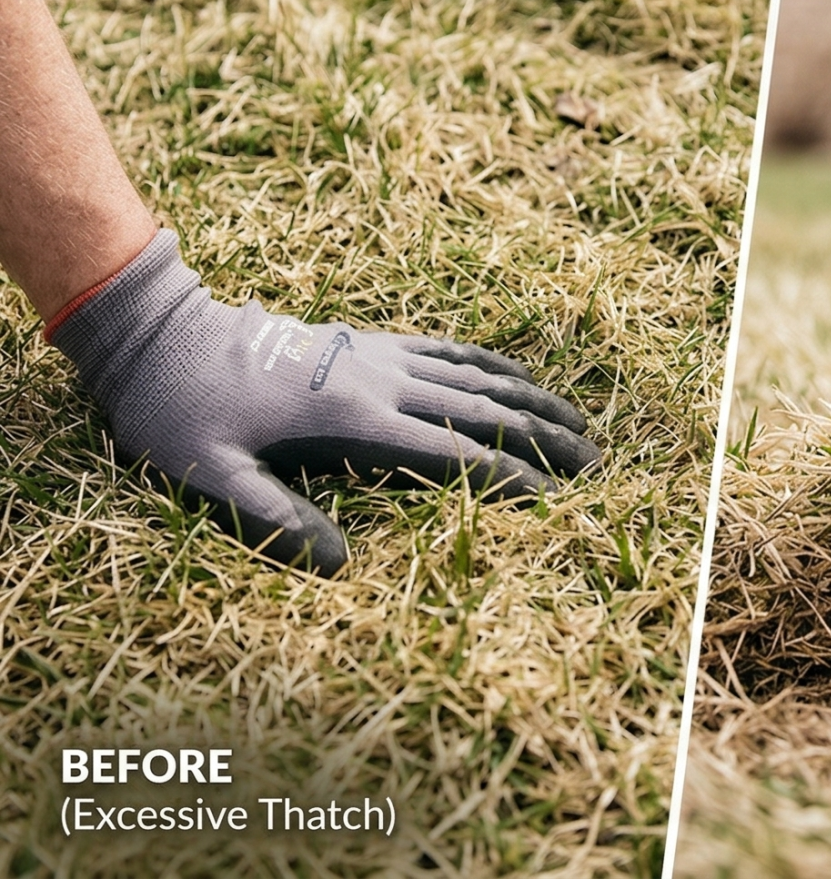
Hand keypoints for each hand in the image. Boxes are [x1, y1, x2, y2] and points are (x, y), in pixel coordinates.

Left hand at [50, 232, 599, 574]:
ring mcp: (380, 357)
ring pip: (478, 377)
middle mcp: (382, 383)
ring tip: (581, 423)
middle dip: (546, 439)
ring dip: (535, 400)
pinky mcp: (368, 343)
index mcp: (355, 421)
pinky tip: (517, 377)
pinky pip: (449, 351)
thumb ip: (273, 521)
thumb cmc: (178, 412)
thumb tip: (338, 567)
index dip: (511, 478)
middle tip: (598, 464)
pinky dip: (494, 365)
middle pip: (485, 411)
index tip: (559, 500)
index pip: (454, 455)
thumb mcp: (208, 474)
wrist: (161, 334)